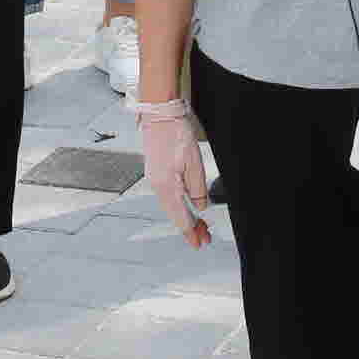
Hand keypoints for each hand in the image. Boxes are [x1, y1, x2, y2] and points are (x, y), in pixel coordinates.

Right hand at [136, 101, 212, 247]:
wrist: (160, 115)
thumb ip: (197, 189)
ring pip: (170, 206)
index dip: (191, 232)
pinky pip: (167, 197)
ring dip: (184, 217)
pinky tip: (185, 206)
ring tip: (198, 225)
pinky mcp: (155, 173)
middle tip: (204, 238)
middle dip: (190, 228)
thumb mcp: (194, 164)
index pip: (181, 217)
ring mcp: (154, 180)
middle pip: (174, 214)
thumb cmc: (176, 135)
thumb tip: (200, 207)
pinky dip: (177, 206)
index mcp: (167, 187)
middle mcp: (157, 187)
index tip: (200, 243)